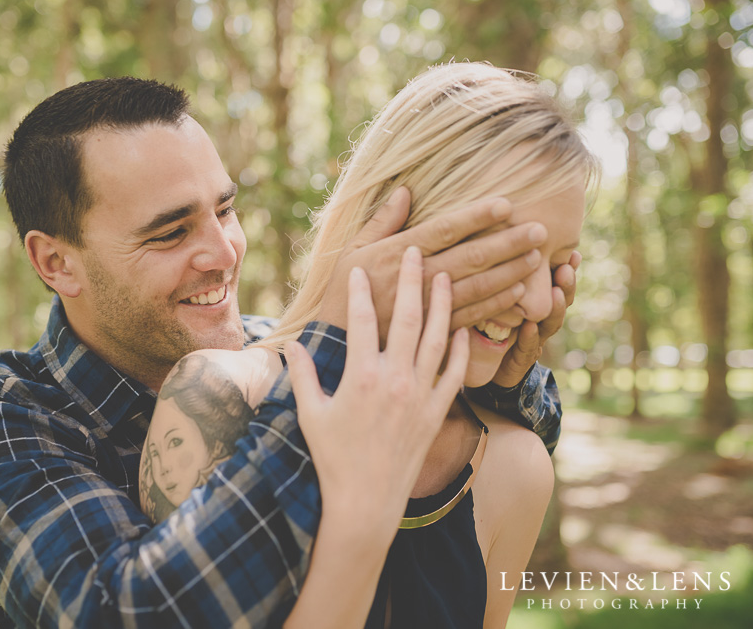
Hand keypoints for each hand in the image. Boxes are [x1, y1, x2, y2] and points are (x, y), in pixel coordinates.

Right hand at [286, 247, 469, 544]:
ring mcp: (420, 396)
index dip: (362, 290)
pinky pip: (454, 374)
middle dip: (411, 280)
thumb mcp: (309, 414)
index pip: (363, 320)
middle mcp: (395, 380)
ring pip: (438, 339)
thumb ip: (300, 376)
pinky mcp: (437, 413)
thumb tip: (288, 345)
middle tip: (416, 250)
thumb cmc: (333, 458)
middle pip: (408, 318)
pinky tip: (464, 329)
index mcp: (361, 377)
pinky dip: (461, 350)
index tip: (362, 266)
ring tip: (445, 276)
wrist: (366, 501)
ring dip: (443, 304)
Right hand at [317, 187, 547, 337]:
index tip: (506, 203)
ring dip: (510, 272)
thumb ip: (382, 221)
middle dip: (508, 243)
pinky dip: (496, 304)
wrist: (336, 343)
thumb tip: (406, 191)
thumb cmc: (342, 293)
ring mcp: (427, 308)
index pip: (445, 230)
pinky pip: (471, 316)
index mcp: (397, 254)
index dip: (477, 217)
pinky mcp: (432, 331)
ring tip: (537, 258)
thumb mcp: (352, 251)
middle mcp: (417, 280)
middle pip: (471, 257)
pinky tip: (519, 293)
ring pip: (477, 287)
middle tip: (540, 230)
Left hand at [491, 251, 580, 387]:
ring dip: (554, 308)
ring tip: (556, 292)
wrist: (478, 364)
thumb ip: (502, 269)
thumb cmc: (484, 319)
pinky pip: (526, 348)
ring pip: (549, 324)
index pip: (557, 283)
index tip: (574, 254)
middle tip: (567, 268)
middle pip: (559, 301)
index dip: (568, 269)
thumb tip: (505, 239)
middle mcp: (538, 319)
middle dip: (566, 285)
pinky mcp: (519, 360)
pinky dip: (529, 337)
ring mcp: (532, 340)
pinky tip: (529, 326)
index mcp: (536, 300)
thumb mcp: (493, 290)